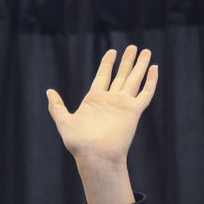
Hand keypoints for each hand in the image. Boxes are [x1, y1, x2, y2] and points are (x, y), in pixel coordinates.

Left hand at [46, 46, 157, 203]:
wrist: (95, 156)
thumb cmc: (79, 143)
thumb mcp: (64, 121)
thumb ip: (57, 106)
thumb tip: (49, 91)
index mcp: (94, 100)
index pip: (103, 76)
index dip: (107, 64)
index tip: (112, 52)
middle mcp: (110, 100)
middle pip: (121, 75)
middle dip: (126, 61)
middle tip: (132, 47)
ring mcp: (123, 104)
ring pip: (134, 80)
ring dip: (140, 66)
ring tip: (146, 51)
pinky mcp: (134, 111)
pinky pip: (145, 93)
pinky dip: (151, 81)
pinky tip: (154, 69)